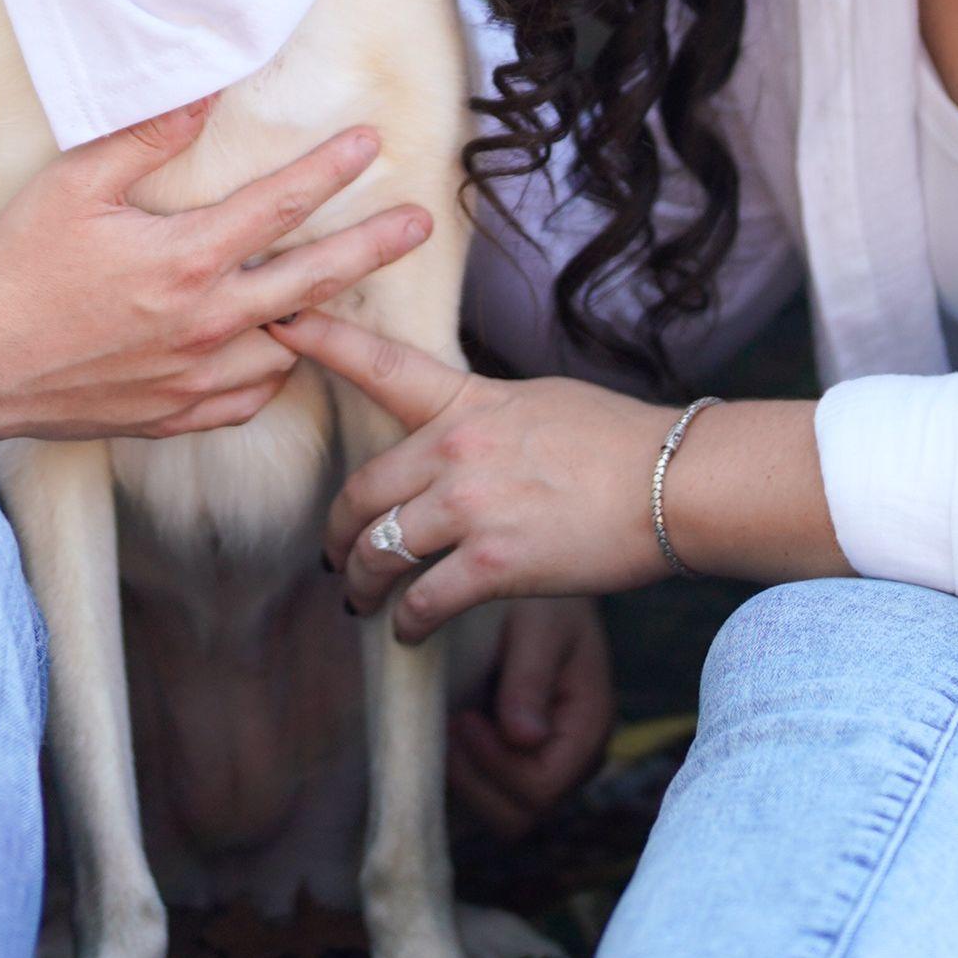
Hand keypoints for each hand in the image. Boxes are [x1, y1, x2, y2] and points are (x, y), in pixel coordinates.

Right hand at [0, 106, 431, 444]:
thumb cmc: (17, 270)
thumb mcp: (72, 186)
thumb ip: (144, 138)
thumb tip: (202, 93)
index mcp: (186, 259)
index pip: (281, 204)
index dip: (331, 169)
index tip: (371, 143)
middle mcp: (205, 322)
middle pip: (315, 280)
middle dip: (374, 247)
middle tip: (419, 225)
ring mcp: (195, 376)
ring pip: (291, 349)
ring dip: (323, 317)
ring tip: (344, 291)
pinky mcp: (176, 416)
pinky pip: (251, 399)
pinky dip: (272, 374)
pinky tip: (275, 353)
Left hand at [283, 314, 677, 639]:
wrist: (680, 481)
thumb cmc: (621, 443)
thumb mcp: (540, 403)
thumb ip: (484, 416)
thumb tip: (455, 435)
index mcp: (470, 400)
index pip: (381, 364)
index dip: (321, 341)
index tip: (277, 325)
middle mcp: (457, 449)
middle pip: (361, 492)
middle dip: (339, 532)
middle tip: (335, 556)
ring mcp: (472, 506)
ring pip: (380, 552)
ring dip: (362, 585)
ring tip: (360, 602)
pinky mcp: (495, 564)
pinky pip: (424, 600)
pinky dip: (408, 624)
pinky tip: (409, 633)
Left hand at [447, 595, 616, 840]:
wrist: (537, 578)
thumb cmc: (541, 597)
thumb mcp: (537, 624)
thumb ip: (529, 679)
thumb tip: (523, 738)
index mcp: (588, 723)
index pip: (542, 786)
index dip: (496, 765)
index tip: (463, 718)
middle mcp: (576, 756)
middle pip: (524, 813)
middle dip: (477, 779)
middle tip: (450, 723)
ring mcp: (552, 764)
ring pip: (507, 814)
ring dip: (468, 781)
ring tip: (448, 728)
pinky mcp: (525, 763)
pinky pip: (495, 798)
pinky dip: (468, 777)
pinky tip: (451, 736)